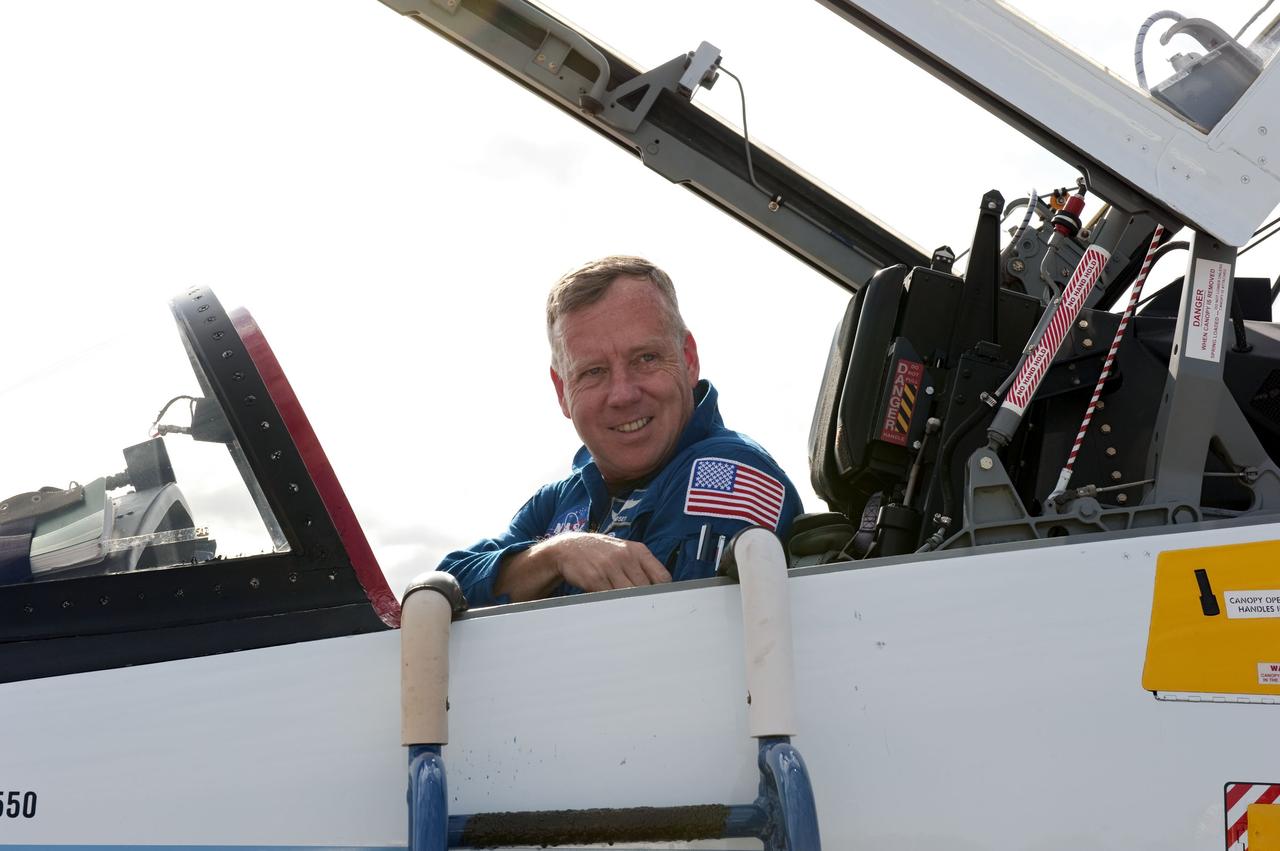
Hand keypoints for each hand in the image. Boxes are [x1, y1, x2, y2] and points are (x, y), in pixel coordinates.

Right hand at [495, 532, 671, 601]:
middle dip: (648, 604)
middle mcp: (626, 557)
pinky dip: (615, 607)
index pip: (662, 576)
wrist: (568, 548)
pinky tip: (616, 612)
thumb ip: (641, 566)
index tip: (664, 605)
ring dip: (632, 608)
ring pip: (630, 595)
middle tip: (650, 618)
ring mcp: (610, 567)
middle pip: (647, 589)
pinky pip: (610, 598)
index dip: (664, 593)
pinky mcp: (595, 579)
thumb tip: (661, 590)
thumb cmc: (600, 553)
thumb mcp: (624, 550)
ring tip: (635, 620)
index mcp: (638, 550)